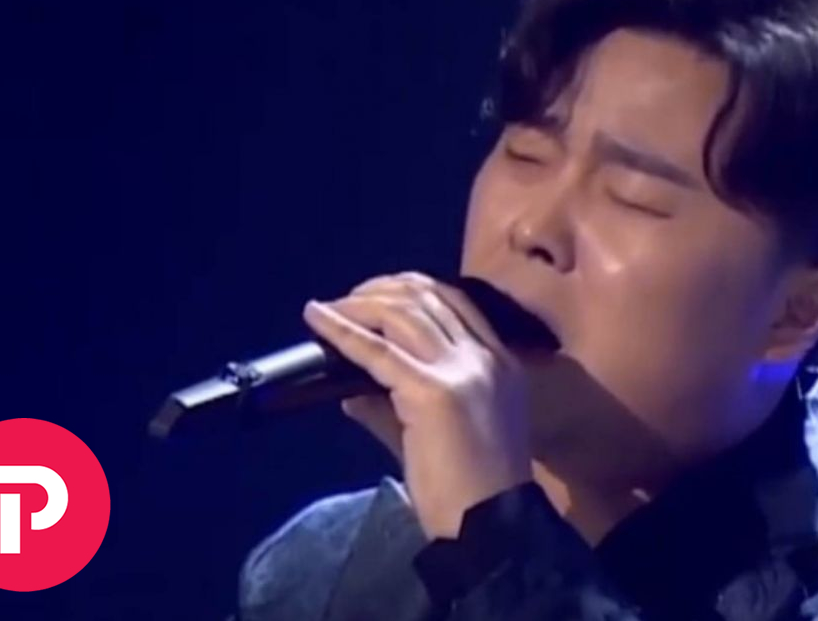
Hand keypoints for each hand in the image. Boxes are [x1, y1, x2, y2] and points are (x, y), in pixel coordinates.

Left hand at [303, 271, 533, 539]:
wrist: (489, 526)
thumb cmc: (470, 491)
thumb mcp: (441, 434)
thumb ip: (398, 407)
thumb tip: (353, 388)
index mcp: (500, 364)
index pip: (455, 303)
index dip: (411, 290)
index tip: (376, 295)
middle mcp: (485, 357)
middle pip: (428, 297)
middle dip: (381, 290)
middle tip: (347, 298)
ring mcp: (461, 370)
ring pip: (402, 313)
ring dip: (359, 304)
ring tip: (329, 308)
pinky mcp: (430, 391)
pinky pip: (376, 350)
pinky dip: (341, 329)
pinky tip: (317, 318)